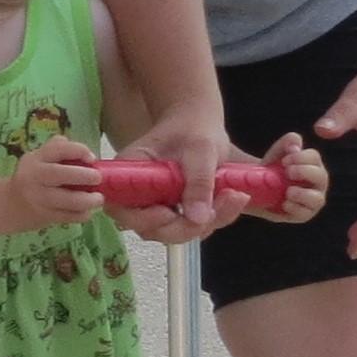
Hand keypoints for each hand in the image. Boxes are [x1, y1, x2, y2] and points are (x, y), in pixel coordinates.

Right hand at [10, 135, 104, 226]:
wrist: (9, 206)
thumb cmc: (32, 178)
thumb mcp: (38, 159)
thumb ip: (57, 149)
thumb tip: (84, 151)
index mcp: (35, 158)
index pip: (57, 148)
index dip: (78, 151)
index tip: (92, 158)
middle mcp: (33, 176)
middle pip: (58, 173)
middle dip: (82, 175)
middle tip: (98, 178)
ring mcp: (37, 197)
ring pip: (64, 199)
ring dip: (85, 200)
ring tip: (99, 199)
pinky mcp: (42, 215)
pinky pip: (65, 216)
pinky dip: (80, 215)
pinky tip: (87, 213)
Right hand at [109, 99, 256, 244]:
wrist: (200, 124)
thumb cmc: (192, 128)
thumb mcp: (200, 150)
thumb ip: (198, 182)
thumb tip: (198, 218)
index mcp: (130, 174)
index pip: (122, 208)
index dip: (144, 219)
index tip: (171, 211)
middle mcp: (138, 194)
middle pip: (150, 229)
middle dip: (185, 227)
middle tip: (216, 210)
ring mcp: (155, 205)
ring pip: (174, 232)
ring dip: (206, 224)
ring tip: (233, 197)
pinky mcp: (174, 211)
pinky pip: (191, 227)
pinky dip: (215, 219)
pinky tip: (232, 199)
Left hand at [246, 131, 330, 225]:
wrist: (258, 188)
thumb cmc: (271, 169)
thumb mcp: (276, 154)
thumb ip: (286, 143)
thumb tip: (295, 144)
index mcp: (312, 165)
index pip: (314, 158)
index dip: (301, 157)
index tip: (284, 161)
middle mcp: (316, 183)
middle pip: (321, 176)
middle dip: (304, 173)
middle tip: (288, 172)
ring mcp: (311, 200)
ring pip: (318, 199)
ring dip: (303, 194)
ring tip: (288, 191)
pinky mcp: (302, 214)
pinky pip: (305, 214)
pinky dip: (294, 208)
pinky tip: (284, 203)